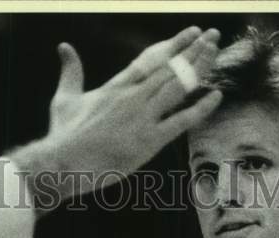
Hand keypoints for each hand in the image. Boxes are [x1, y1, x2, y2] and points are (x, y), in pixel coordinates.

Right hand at [28, 26, 222, 198]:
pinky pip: (181, 121)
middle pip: (170, 68)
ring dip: (199, 67)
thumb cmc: (63, 134)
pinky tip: (216, 95)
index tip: (192, 33)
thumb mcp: (65, 97)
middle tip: (213, 35)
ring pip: (178, 86)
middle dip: (194, 50)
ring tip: (216, 51)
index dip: (174, 45)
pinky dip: (200, 108)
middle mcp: (132, 97)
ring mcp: (142, 118)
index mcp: (116, 86)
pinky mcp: (148, 141)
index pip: (151, 59)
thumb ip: (71, 71)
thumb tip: (63, 46)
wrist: (62, 163)